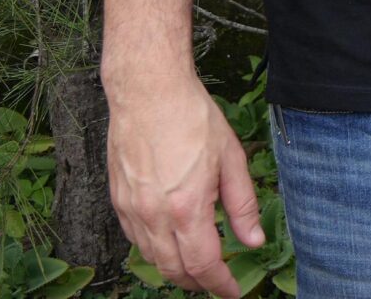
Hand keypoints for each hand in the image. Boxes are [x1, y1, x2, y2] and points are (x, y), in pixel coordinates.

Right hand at [107, 74, 263, 296]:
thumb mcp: (232, 159)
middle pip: (174, 270)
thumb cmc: (193, 119)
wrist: (148, 93)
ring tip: (197, 266)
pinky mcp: (117, 200)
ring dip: (175, 270)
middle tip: (218, 282)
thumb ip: (242, 205)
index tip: (234, 293)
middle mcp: (153, 216)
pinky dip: (155, 250)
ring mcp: (131, 210)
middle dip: (198, 283)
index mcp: (186, 208)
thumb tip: (253, 241)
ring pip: (152, 259)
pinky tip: (170, 243)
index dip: (220, 285)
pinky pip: (136, 240)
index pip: (203, 265)